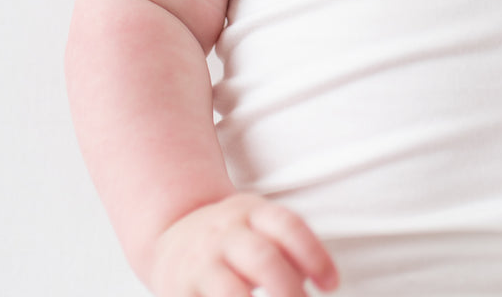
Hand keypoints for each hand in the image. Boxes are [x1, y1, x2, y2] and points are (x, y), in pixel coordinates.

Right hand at [148, 192, 338, 296]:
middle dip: (289, 289)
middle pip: (263, 258)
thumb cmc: (230, 238)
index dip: (314, 255)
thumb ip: (288, 248)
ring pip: (231, 291)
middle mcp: (226, 234)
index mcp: (251, 212)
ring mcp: (201, 263)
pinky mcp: (179, 291)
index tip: (332, 285)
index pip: (288, 226)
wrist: (169, 235)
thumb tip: (327, 280)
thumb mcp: (257, 226)